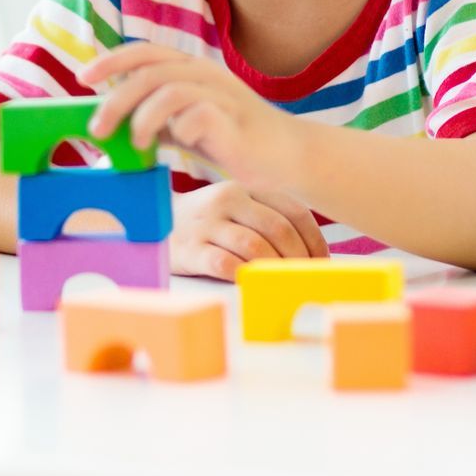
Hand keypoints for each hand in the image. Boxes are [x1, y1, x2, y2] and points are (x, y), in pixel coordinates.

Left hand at [78, 43, 308, 190]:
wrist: (285, 155)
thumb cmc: (231, 138)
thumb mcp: (185, 124)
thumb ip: (155, 119)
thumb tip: (111, 125)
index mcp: (191, 69)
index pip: (145, 52)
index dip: (111, 61)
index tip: (83, 77)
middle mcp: (204, 74)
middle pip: (149, 73)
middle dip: (116, 100)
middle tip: (97, 130)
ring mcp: (221, 95)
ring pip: (169, 91)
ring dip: (142, 119)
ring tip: (137, 144)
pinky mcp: (234, 121)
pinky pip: (198, 116)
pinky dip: (180, 131)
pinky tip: (180, 146)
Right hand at [168, 180, 329, 280]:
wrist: (154, 224)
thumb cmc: (207, 222)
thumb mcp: (236, 208)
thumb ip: (267, 219)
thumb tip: (310, 255)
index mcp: (246, 189)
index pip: (294, 211)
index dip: (314, 240)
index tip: (321, 262)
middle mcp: (228, 201)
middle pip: (278, 229)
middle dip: (299, 258)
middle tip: (305, 279)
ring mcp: (208, 224)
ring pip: (254, 246)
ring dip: (275, 269)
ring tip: (284, 285)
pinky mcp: (190, 249)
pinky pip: (224, 264)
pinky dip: (245, 277)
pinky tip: (253, 285)